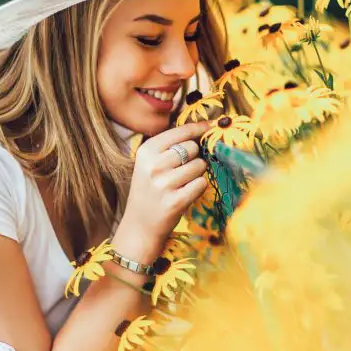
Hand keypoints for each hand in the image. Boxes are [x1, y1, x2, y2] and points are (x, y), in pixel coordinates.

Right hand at [121, 121, 210, 258]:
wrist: (140, 225)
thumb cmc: (149, 190)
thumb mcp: (149, 163)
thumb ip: (170, 146)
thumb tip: (202, 128)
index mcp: (146, 151)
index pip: (180, 132)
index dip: (198, 128)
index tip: (211, 125)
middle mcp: (153, 166)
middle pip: (192, 148)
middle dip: (194, 156)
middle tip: (182, 169)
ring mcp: (164, 184)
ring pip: (199, 165)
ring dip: (197, 173)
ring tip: (182, 183)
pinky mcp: (176, 201)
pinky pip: (201, 183)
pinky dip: (198, 187)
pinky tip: (186, 193)